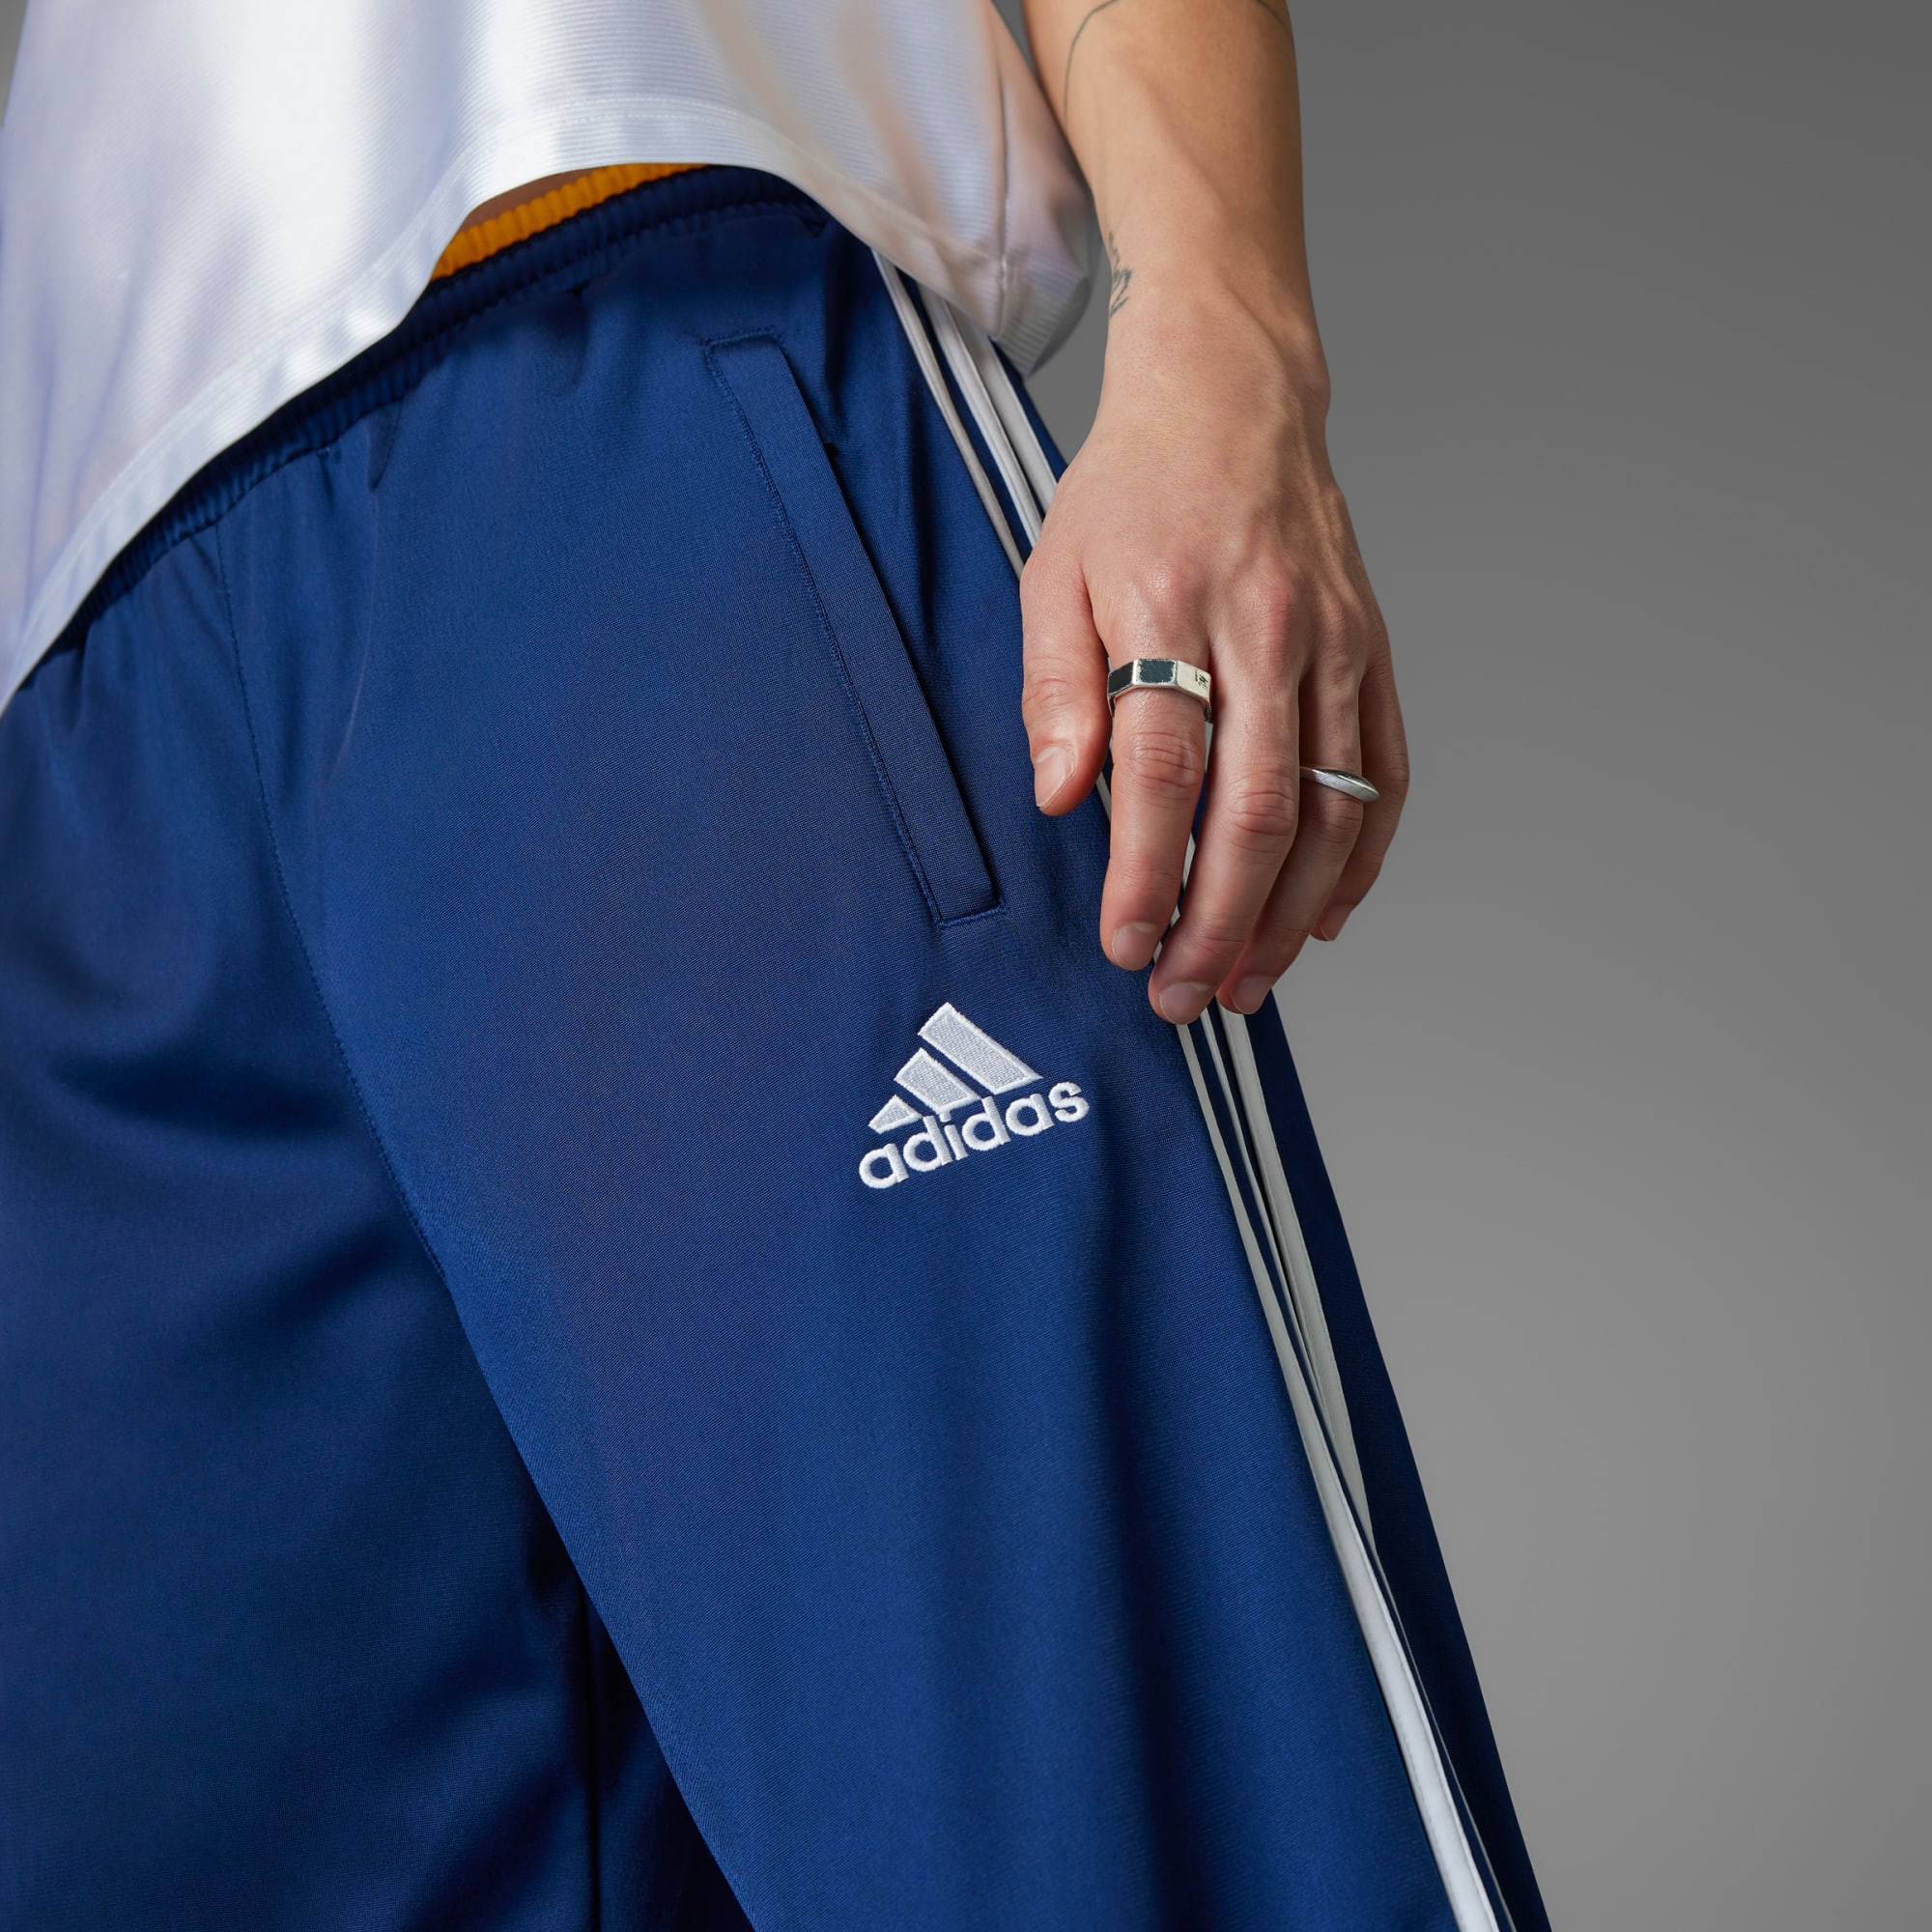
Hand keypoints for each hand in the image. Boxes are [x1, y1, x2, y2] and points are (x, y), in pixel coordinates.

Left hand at [1019, 282, 1407, 1024]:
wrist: (1232, 397)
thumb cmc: (1130, 493)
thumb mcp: (1052, 571)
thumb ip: (1053, 688)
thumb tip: (1061, 797)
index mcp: (1170, 606)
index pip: (1163, 769)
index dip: (1146, 872)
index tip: (1125, 945)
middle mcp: (1265, 629)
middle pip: (1254, 809)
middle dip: (1218, 922)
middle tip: (1180, 996)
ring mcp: (1334, 645)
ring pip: (1329, 811)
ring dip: (1290, 915)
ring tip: (1245, 983)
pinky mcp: (1373, 654)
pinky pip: (1383, 778)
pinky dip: (1360, 861)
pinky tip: (1325, 919)